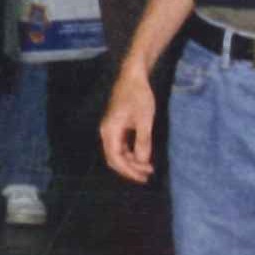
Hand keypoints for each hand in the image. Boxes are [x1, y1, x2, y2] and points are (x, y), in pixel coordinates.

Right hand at [100, 65, 158, 181]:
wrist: (132, 77)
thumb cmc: (139, 96)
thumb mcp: (144, 120)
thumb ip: (143, 142)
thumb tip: (143, 161)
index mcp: (110, 131)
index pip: (116, 159)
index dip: (129, 171)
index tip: (144, 177)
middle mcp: (106, 132)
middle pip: (114, 159)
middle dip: (130, 169)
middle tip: (148, 175)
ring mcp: (110, 130)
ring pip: (117, 153)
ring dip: (131, 162)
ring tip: (148, 167)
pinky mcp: (116, 127)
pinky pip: (120, 146)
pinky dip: (131, 153)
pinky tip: (143, 155)